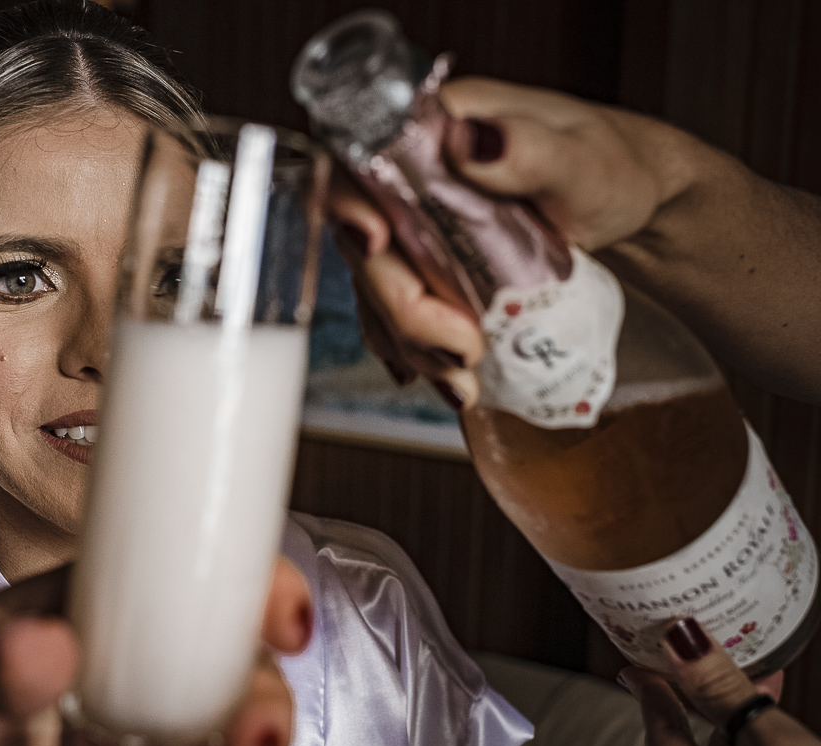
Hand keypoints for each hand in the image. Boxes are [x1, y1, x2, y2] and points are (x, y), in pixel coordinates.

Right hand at [327, 77, 689, 406]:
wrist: (628, 210)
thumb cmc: (613, 170)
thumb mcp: (584, 161)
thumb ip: (530, 149)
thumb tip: (472, 141)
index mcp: (435, 131)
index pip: (359, 161)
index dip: (349, 203)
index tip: (375, 240)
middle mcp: (409, 179)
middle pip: (366, 244)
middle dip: (402, 306)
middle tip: (462, 347)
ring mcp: (412, 230)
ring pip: (377, 291)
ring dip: (412, 344)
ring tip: (466, 382)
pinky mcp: (423, 271)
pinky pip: (395, 316)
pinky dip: (416, 353)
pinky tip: (443, 378)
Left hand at [620, 617, 820, 745]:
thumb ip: (722, 692)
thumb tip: (681, 638)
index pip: (659, 733)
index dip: (651, 687)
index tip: (638, 655)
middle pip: (689, 741)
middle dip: (695, 692)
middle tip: (691, 645)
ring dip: (731, 707)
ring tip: (739, 661)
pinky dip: (754, 732)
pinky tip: (767, 696)